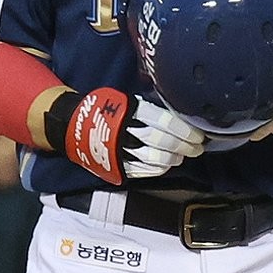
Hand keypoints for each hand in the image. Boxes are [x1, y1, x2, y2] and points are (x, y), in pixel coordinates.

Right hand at [53, 88, 204, 184]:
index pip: (163, 121)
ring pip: (154, 159)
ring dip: (174, 158)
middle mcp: (125, 131)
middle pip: (162, 141)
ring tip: (184, 154)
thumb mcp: (126, 100)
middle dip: (184, 145)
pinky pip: (143, 171)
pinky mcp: (116, 167)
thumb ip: (149, 107)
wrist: (74, 126)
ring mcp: (120, 151)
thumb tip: (181, 113)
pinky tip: (169, 163)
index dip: (184, 130)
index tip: (198, 134)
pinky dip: (160, 168)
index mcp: (129, 110)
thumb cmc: (107, 109)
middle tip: (198, 147)